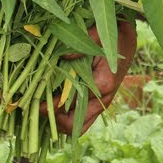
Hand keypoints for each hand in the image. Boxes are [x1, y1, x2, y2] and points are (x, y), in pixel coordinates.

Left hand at [44, 19, 136, 135]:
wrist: (127, 37)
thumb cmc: (111, 36)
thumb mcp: (97, 36)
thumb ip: (80, 46)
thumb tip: (63, 57)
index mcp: (101, 85)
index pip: (72, 107)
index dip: (52, 108)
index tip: (35, 103)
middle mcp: (101, 100)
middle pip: (74, 126)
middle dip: (53, 121)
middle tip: (35, 109)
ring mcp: (99, 102)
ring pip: (77, 125)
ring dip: (58, 121)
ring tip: (40, 108)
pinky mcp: (96, 99)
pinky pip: (80, 116)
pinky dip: (64, 114)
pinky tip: (50, 104)